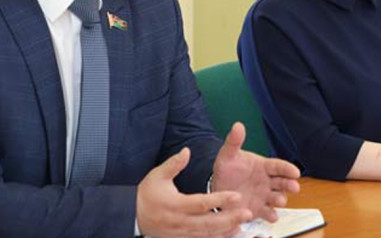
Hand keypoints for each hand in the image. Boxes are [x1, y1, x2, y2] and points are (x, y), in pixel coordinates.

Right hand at [137, 148, 251, 237]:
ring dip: (226, 230)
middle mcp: (179, 222)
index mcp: (175, 204)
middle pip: (208, 223)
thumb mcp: (157, 175)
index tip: (237, 196)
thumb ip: (174, 164)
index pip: (201, 203)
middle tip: (248, 213)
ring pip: (207, 234)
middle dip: (229, 219)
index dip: (220, 200)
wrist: (132, 215)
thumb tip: (187, 150)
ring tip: (242, 223)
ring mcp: (180, 234)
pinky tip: (230, 232)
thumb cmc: (147, 193)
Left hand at [212, 122, 300, 221]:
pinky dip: (270, 215)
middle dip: (289, 184)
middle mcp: (267, 181)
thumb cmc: (227, 170)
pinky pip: (267, 212)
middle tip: (294, 187)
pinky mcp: (259, 209)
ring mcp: (264, 196)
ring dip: (281, 199)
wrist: (218, 188)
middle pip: (282, 182)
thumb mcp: (228, 155)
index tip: (296, 172)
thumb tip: (238, 125)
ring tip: (281, 201)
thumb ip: (234, 142)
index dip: (287, 169)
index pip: (278, 166)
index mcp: (264, 166)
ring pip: (277, 197)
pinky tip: (272, 216)